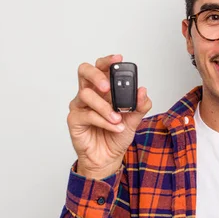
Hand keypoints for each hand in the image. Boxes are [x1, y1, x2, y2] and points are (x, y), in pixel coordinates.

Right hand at [67, 54, 151, 178]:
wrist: (108, 158)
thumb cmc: (116, 135)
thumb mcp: (134, 120)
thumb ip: (140, 105)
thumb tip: (143, 91)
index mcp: (103, 90)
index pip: (101, 68)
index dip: (108, 61)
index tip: (119, 59)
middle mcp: (90, 94)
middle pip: (84, 71)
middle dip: (97, 75)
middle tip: (108, 87)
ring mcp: (80, 106)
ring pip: (86, 95)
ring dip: (105, 107)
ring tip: (118, 119)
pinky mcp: (75, 120)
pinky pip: (87, 115)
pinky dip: (104, 121)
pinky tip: (115, 127)